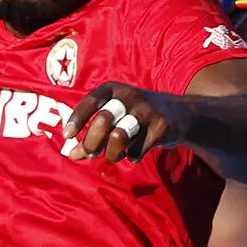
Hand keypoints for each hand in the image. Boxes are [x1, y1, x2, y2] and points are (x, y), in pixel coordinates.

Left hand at [63, 82, 184, 163]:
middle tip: (90, 154)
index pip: (92, 100)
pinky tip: (134, 154)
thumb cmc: (136, 116)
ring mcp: (147, 110)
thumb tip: (71, 155)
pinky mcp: (161, 126)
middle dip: (92, 142)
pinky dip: (132, 156)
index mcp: (114, 89)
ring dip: (112, 154)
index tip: (68, 136)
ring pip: (119, 136)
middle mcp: (130, 95)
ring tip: (115, 156)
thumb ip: (92, 135)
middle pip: (103, 120)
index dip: (78, 118)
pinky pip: (138, 149)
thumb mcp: (114, 118)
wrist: (179, 113)